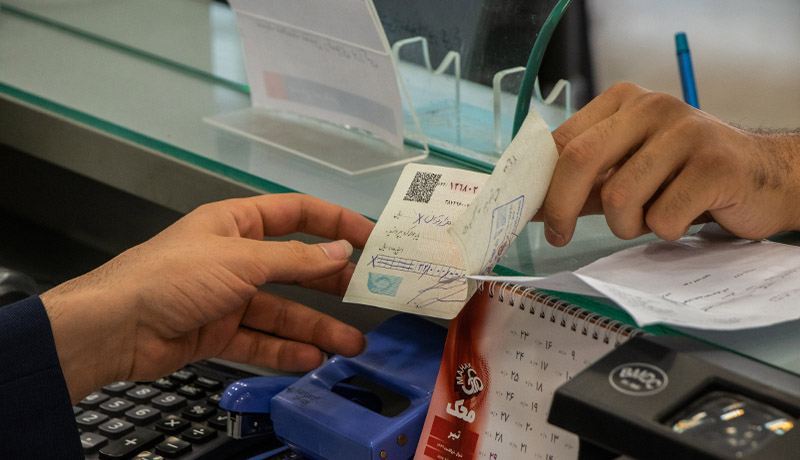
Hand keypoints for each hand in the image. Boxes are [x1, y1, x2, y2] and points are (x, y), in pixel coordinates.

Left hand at [41, 194, 374, 401]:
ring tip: (350, 343)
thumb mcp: (241, 260)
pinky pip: (261, 339)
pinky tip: (312, 358)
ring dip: (315, 327)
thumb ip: (294, 259)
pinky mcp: (219, 332)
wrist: (116, 327)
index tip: (371, 238)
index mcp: (237, 223)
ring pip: (282, 310)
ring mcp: (228, 297)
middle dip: (331, 282)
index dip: (336, 223)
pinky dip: (285, 349)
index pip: (297, 214)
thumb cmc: (173, 275)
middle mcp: (236, 257)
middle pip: (295, 266)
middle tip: (367, 296)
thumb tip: (339, 251)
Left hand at [538, 82, 799, 245]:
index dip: (540, 184)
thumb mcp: (629, 170)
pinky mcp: (715, 165)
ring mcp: (687, 132)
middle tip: (559, 237)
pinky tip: (683, 218)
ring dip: (625, 225)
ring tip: (649, 219)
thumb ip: (583, 183)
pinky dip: (664, 231)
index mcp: (623, 100)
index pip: (562, 141)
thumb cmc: (685, 176)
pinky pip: (662, 218)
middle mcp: (652, 106)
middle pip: (580, 160)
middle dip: (561, 208)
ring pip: (619, 198)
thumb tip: (530, 204)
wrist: (765, 177)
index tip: (534, 216)